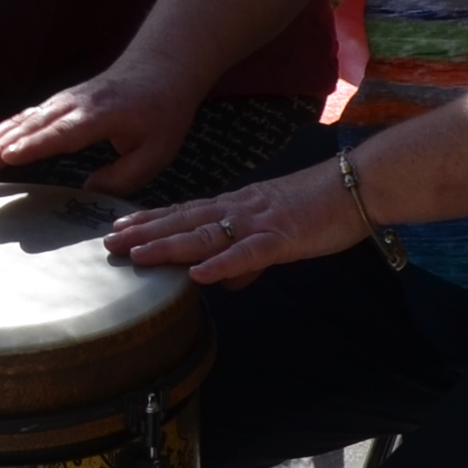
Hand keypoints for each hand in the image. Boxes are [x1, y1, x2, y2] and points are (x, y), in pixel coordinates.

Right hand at [0, 61, 206, 196]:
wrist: (163, 68)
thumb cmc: (163, 112)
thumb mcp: (158, 151)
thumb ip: (125, 176)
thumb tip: (88, 188)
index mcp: (101, 116)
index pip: (63, 133)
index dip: (36, 145)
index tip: (10, 155)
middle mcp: (77, 104)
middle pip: (34, 125)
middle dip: (4, 143)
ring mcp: (66, 100)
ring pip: (25, 118)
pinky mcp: (61, 102)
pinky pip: (28, 115)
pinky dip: (4, 127)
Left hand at [99, 159, 363, 288]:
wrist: (358, 185)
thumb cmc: (320, 207)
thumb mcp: (276, 234)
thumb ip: (247, 259)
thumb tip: (222, 282)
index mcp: (238, 205)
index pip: (185, 212)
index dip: (151, 219)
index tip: (119, 225)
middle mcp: (240, 209)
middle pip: (184, 221)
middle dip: (145, 232)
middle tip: (108, 241)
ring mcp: (259, 222)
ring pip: (206, 235)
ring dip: (170, 244)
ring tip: (137, 254)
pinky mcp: (282, 238)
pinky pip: (248, 253)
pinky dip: (222, 263)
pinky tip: (199, 273)